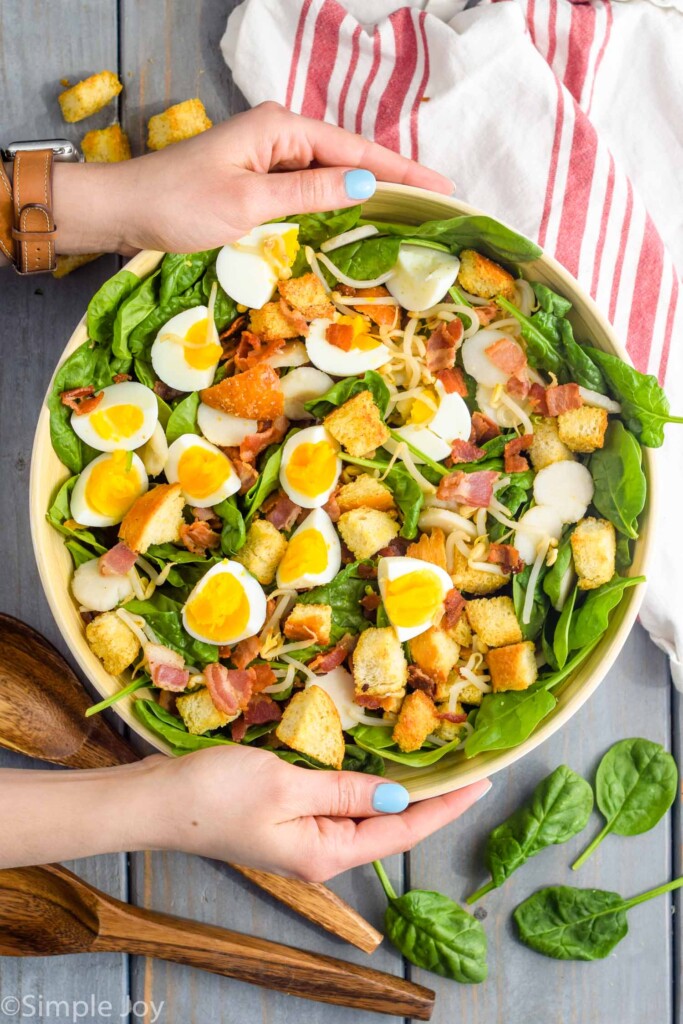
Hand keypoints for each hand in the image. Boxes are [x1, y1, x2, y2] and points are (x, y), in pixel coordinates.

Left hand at [52, 103, 452, 256]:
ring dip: (371, 192)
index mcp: (280, 129)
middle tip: (440, 204)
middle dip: (395, 179)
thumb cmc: (179, 204)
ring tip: (415, 212)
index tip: (443, 188)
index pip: (355, 150)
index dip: (402, 171)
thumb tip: (366, 186)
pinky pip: (312, 188)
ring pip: (334, 174)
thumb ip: (307, 193)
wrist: (126, 210)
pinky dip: (340, 202)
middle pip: (351, 157)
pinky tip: (362, 216)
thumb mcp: (247, 201)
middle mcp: (280, 135)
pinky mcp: (260, 179)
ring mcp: (270, 157)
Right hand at [149, 745, 489, 880]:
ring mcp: (304, 835)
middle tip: (470, 764)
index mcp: (327, 852)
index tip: (484, 780)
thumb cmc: (215, 795)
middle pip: (391, 824)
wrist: (155, 801)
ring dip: (401, 788)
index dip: (446, 805)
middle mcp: (322, 850)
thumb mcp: (286, 786)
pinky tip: (379, 764)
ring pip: (367, 811)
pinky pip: (341, 801)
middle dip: (432, 797)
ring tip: (439, 763)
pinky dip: (367, 782)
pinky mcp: (288, 815)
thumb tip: (400, 795)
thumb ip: (344, 791)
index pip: (403, 829)